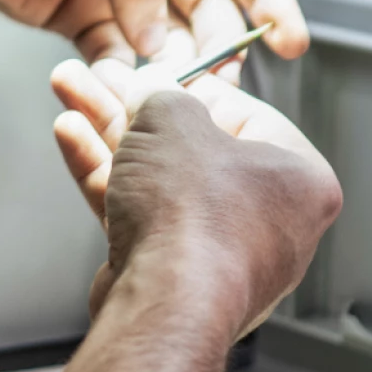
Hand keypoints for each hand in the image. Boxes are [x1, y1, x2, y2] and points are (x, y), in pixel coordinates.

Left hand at [0, 0, 306, 66]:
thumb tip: (159, 26)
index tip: (290, 38)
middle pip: (208, 1)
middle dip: (218, 43)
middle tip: (218, 82)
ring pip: (166, 35)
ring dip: (173, 68)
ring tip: (173, 97)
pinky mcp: (81, 14)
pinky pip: (117, 54)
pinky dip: (124, 77)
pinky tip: (123, 94)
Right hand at [51, 53, 341, 327]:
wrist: (164, 304)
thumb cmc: (193, 213)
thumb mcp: (173, 117)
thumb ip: (159, 92)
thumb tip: (149, 88)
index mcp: (300, 179)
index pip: (242, 111)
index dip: (187, 83)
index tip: (152, 67)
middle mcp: (270, 221)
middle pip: (191, 144)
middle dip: (133, 105)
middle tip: (100, 76)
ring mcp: (220, 253)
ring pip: (157, 176)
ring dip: (109, 132)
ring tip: (71, 89)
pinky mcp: (174, 275)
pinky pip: (141, 212)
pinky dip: (106, 174)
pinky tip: (71, 134)